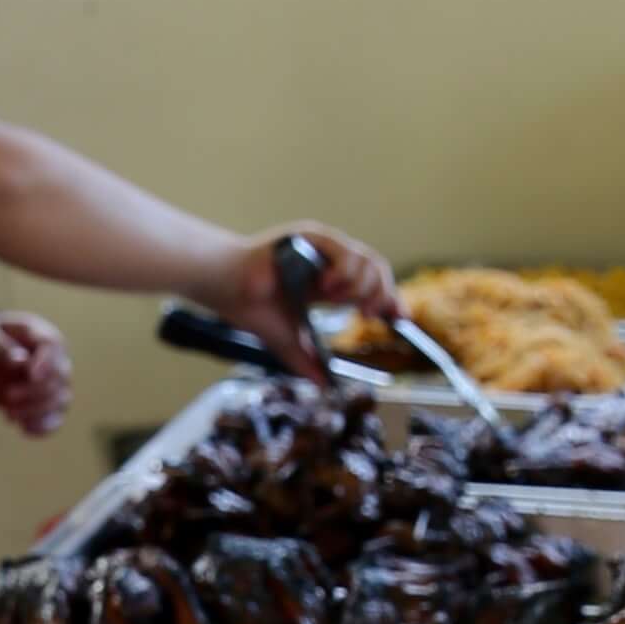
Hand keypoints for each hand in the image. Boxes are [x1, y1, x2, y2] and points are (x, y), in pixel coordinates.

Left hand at [0, 312, 74, 436]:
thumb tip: (20, 361)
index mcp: (38, 334)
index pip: (53, 346)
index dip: (46, 362)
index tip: (30, 375)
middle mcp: (51, 357)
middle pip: (59, 376)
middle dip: (35, 390)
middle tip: (7, 397)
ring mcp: (50, 382)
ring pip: (60, 399)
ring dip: (37, 411)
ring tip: (8, 416)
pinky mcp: (42, 403)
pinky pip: (55, 418)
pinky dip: (44, 427)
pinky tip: (25, 430)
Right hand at [203, 225, 396, 376]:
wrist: (223, 287)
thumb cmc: (250, 305)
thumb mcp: (287, 340)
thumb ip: (306, 361)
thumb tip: (324, 387)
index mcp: (326, 281)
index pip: (370, 285)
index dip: (389, 299)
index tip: (401, 318)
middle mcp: (329, 261)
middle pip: (376, 270)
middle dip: (382, 295)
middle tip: (371, 315)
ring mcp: (322, 247)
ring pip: (367, 260)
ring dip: (362, 286)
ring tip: (342, 301)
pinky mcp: (311, 236)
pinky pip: (346, 251)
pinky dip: (347, 271)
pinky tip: (331, 288)